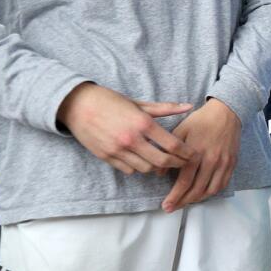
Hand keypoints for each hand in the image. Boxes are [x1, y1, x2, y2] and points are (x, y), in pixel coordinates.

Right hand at [57, 83, 195, 174]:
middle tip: (183, 163)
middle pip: (162, 161)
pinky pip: (129, 170)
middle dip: (176, 164)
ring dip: (157, 167)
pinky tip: (143, 160)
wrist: (77, 105)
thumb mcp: (139, 103)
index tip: (193, 154)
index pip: (172, 145)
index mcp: (142, 123)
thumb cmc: (110, 101)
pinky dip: (138, 167)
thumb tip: (189, 106)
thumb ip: (165, 108)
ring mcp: (117, 150)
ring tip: (164, 162)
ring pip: (145, 168)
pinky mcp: (106, 157)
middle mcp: (131, 139)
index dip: (186, 153)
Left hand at [162, 99, 241, 211]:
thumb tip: (159, 172)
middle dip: (183, 202)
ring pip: (210, 190)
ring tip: (186, 202)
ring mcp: (223, 163)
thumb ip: (169, 151)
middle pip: (197, 190)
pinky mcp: (232, 163)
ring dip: (197, 200)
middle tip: (172, 208)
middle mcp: (211, 160)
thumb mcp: (180, 130)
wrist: (226, 112)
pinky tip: (203, 194)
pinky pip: (223, 184)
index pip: (184, 181)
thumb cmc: (201, 120)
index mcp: (196, 153)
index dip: (175, 196)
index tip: (166, 205)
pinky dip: (212, 192)